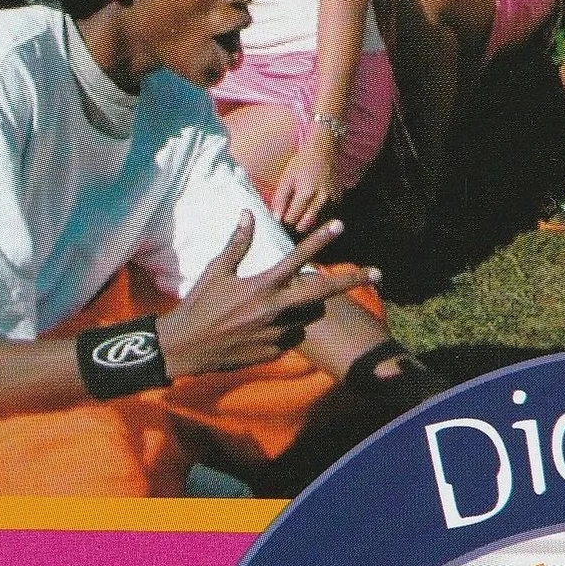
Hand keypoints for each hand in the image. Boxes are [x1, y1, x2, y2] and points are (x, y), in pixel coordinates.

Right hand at [158, 215, 379, 376]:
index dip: (321, 239)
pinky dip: (287, 328)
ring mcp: (278, 333)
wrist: (186, 347)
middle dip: (354, 281)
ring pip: (310, 316)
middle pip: (325, 293)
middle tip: (379, 273)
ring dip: (306, 307)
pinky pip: (292, 335)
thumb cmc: (199, 305)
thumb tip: (248, 214)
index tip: (341, 224)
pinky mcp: (275, 352)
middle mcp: (275, 309)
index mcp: (262, 285)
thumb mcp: (216, 271)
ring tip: (283, 303)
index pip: (299, 257)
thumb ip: (238, 244)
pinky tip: (265, 327)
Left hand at [266, 125, 345, 236]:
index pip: (292, 219)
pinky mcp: (338, 200)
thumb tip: (276, 218)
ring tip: (300, 211)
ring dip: (307, 221)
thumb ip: (280, 199)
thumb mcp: (286, 178)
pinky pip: (325, 215)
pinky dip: (317, 215)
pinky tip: (312, 207)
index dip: (284, 220)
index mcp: (306, 193)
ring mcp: (332, 200)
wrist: (323, 150)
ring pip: (316, 222)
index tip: (281, 216)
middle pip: (305, 224)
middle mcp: (322, 199)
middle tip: (290, 216)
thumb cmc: (302, 162)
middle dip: (295, 224)